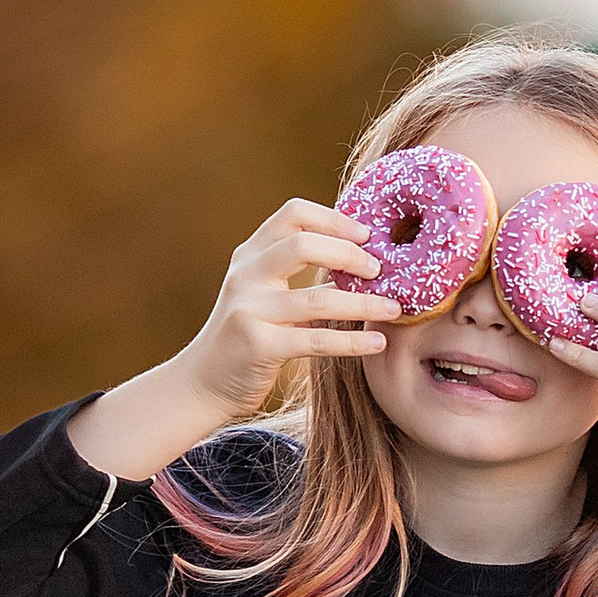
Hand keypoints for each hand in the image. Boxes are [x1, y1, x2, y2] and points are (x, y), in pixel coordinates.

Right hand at [65, 199, 383, 481]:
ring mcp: (249, 309)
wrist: (204, 382)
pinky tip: (376, 342)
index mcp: (250, 255)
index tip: (366, 233)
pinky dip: (352, 342)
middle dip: (349, 254)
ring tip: (394, 308)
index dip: (334, 218)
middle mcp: (246, 275)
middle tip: (379, 270)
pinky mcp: (257, 345)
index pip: (292, 214)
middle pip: (303, 244)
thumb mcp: (263, 293)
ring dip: (363, 303)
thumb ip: (297, 272)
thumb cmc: (247, 335)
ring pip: (316, 299)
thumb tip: (360, 257)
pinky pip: (315, 340)